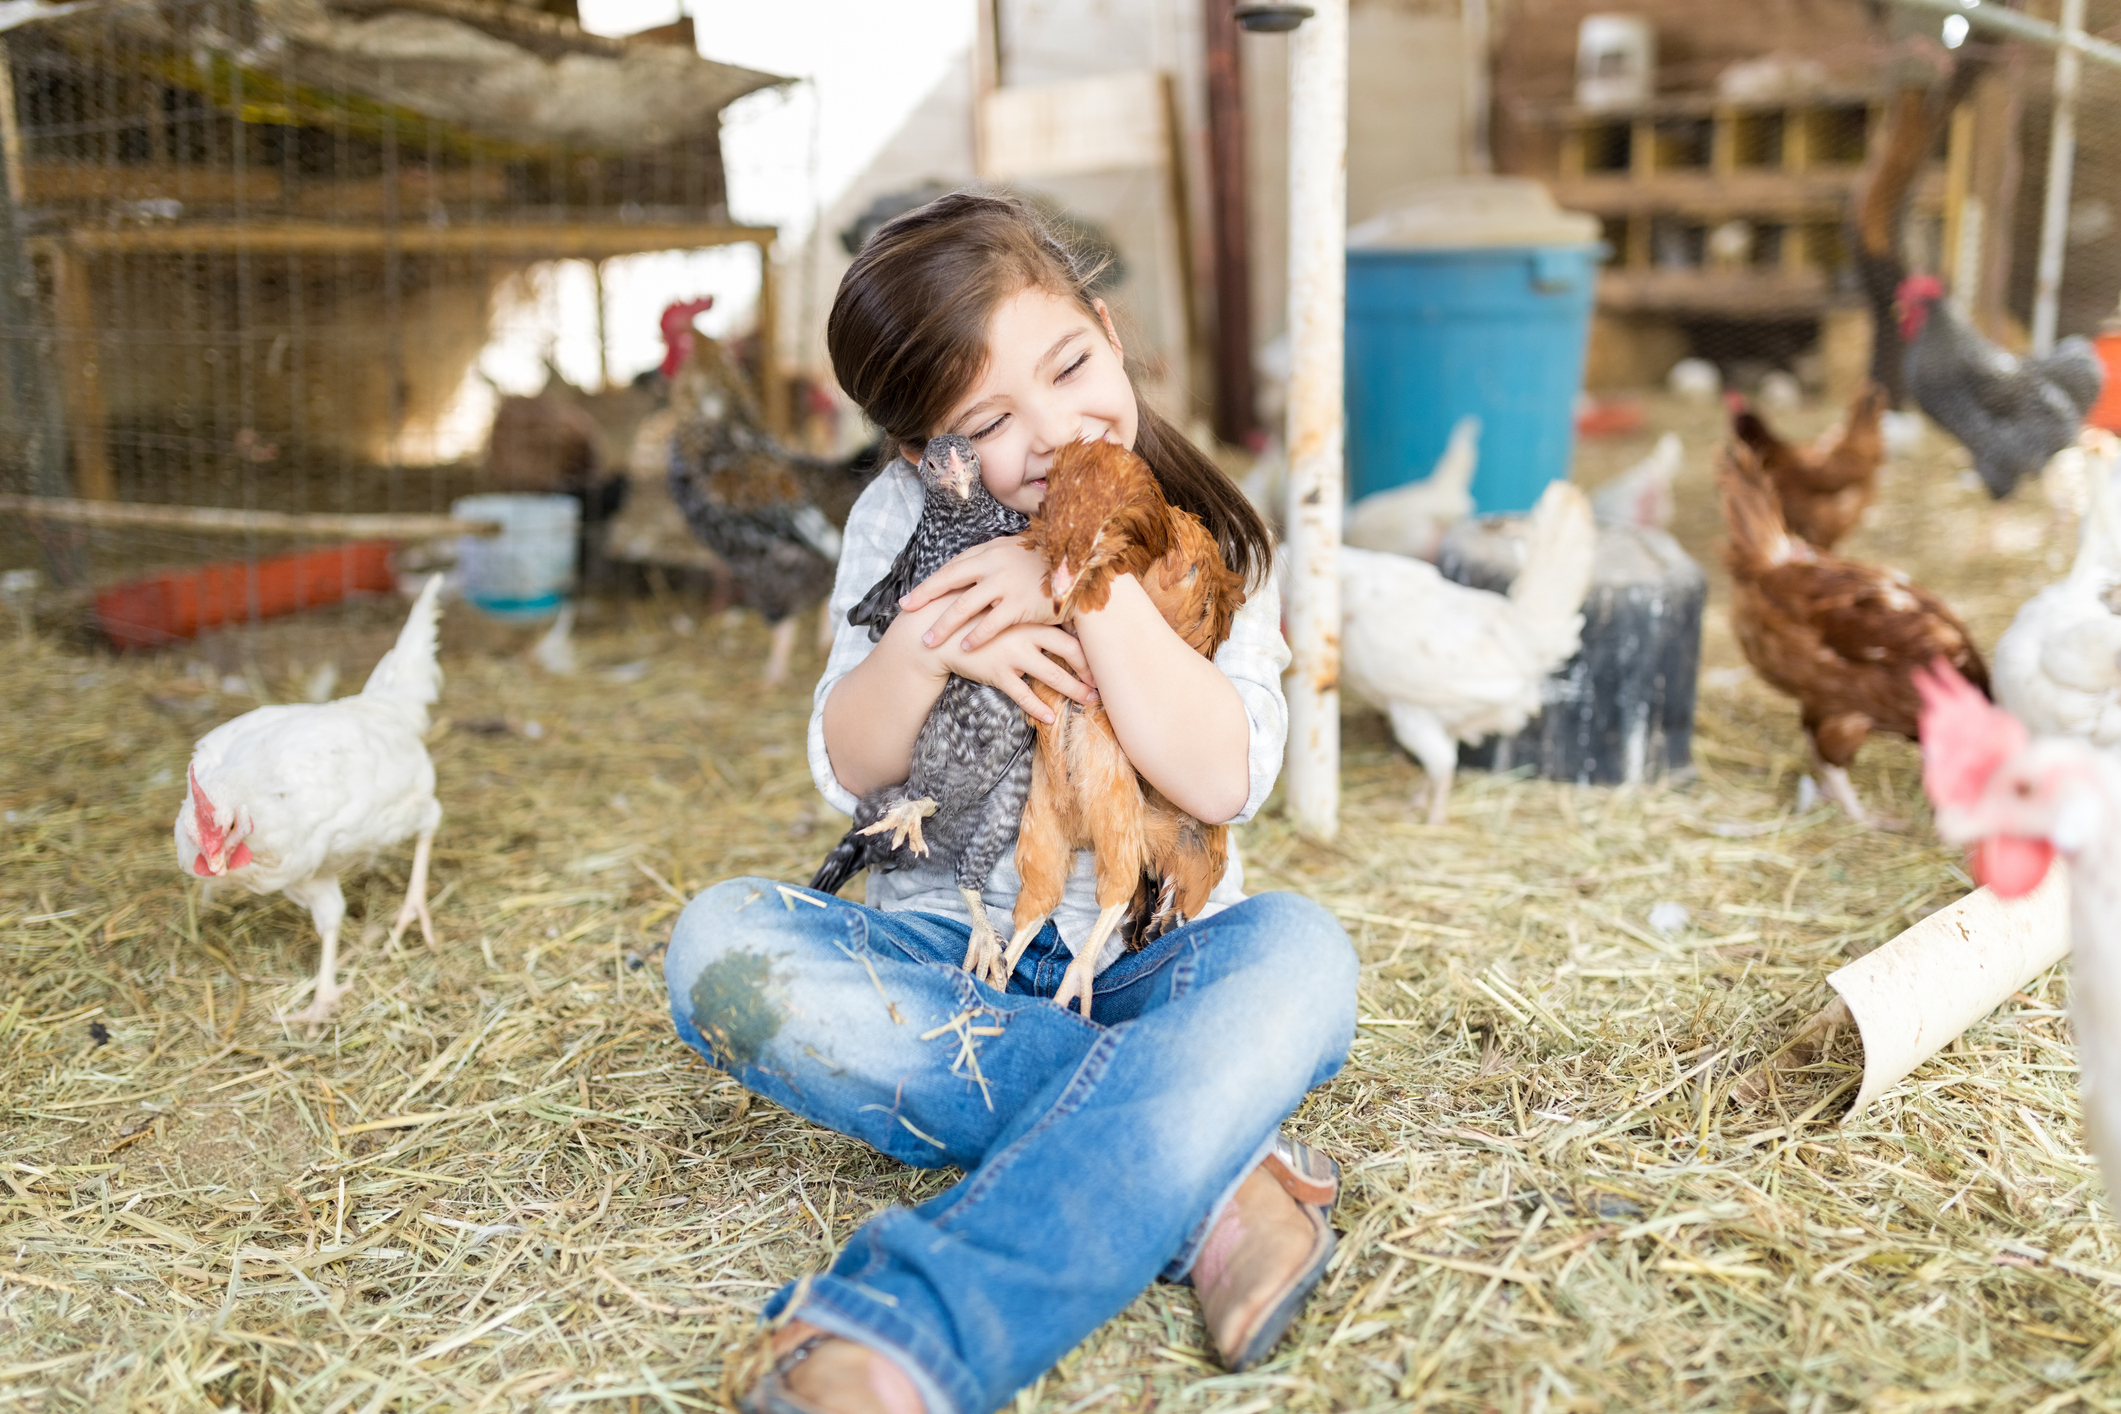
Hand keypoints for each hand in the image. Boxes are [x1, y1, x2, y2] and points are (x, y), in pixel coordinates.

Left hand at [902, 535, 1058, 652]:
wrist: (1082, 566)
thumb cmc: (1049, 561)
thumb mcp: (1017, 550)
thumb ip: (993, 558)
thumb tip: (971, 568)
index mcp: (991, 550)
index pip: (952, 567)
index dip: (931, 584)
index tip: (911, 598)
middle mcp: (993, 564)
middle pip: (950, 582)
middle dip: (925, 599)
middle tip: (906, 613)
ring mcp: (1006, 584)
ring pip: (965, 606)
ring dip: (944, 625)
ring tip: (928, 641)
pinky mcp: (1021, 604)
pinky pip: (992, 623)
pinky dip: (976, 635)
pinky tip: (964, 647)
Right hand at [932, 621, 1096, 724]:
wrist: (936, 631)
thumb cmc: (971, 617)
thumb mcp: (1000, 608)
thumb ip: (1025, 613)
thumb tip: (1051, 619)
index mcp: (1031, 616)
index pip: (1071, 629)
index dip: (1089, 647)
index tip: (1103, 658)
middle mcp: (1027, 633)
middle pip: (1070, 652)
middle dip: (1089, 670)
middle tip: (1102, 683)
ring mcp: (1013, 653)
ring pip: (1053, 675)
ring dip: (1074, 690)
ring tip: (1088, 702)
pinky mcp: (997, 672)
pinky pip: (1023, 695)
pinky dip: (1038, 708)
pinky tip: (1050, 718)